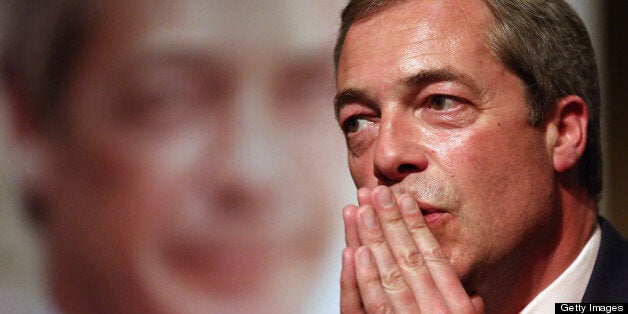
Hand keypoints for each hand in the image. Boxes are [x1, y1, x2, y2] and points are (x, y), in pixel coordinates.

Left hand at [340, 186, 483, 312]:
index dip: (417, 226)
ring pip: (388, 274)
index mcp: (456, 306)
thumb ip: (467, 309)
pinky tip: (355, 252)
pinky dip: (363, 277)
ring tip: (361, 210)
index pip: (434, 256)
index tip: (404, 198)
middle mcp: (435, 311)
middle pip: (409, 258)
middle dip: (391, 221)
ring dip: (373, 239)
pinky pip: (372, 303)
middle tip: (377, 192)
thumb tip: (474, 293)